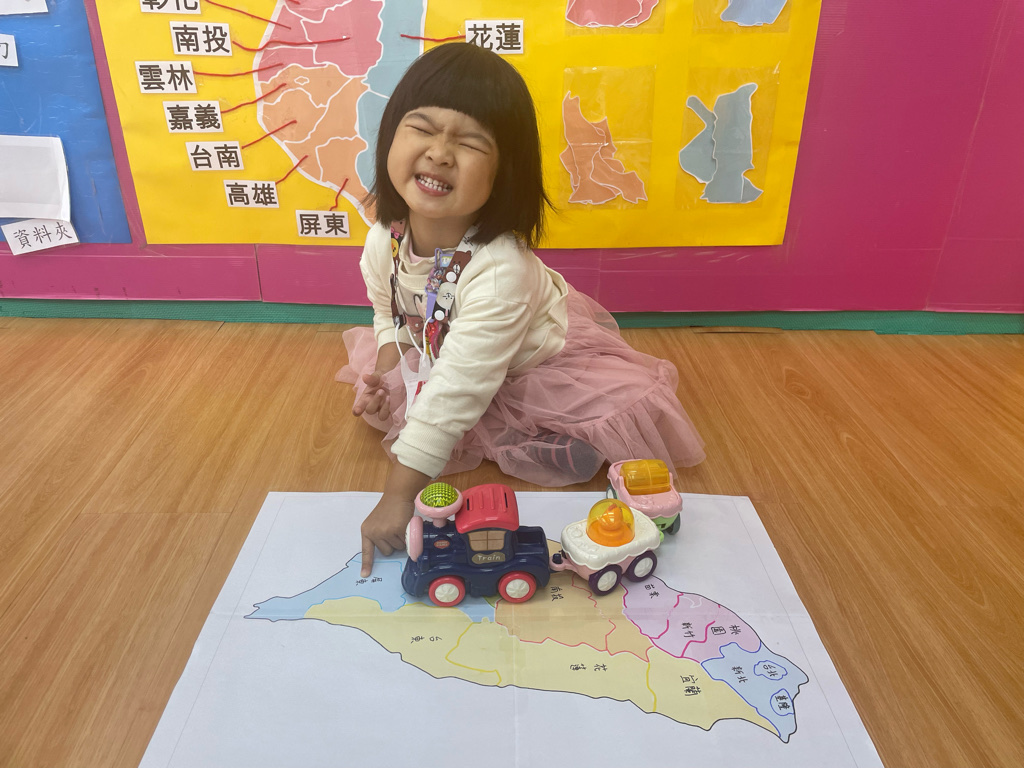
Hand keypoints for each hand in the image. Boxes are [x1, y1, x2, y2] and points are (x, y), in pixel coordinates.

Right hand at [352, 371, 391, 419]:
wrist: (394, 376)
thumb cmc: (381, 378)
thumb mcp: (377, 376)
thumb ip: (372, 378)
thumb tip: (365, 377)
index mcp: (366, 398)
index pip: (359, 406)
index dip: (357, 409)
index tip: (357, 411)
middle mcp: (374, 405)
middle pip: (370, 410)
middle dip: (375, 401)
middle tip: (381, 391)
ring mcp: (383, 409)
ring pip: (382, 416)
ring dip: (385, 408)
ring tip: (389, 397)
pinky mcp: (393, 410)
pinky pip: (393, 416)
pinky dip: (394, 412)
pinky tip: (395, 405)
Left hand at [360, 462, 430, 576]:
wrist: (397, 495)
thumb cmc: (389, 509)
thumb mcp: (378, 522)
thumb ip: (379, 535)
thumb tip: (388, 551)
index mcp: (366, 531)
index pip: (366, 551)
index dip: (366, 564)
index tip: (364, 575)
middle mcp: (374, 533)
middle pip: (386, 552)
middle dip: (393, 544)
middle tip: (394, 530)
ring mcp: (385, 532)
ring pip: (397, 548)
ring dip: (401, 539)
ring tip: (399, 525)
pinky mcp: (397, 530)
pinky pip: (405, 542)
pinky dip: (407, 535)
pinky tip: (404, 524)